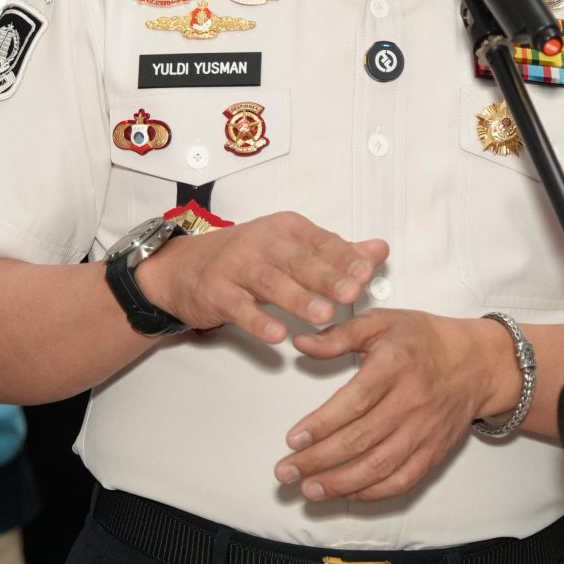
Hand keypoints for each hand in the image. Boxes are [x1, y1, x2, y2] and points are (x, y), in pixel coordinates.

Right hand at [133, 210, 386, 347]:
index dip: (344, 257)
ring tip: (323, 316)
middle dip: (327, 276)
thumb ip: (336, 252)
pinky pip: (238, 307)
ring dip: (298, 299)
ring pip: (271, 282)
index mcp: (286, 229)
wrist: (183, 268)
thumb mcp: (292, 249)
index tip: (367, 272)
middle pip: (298, 260)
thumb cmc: (247, 259)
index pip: (321, 241)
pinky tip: (277, 335)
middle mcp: (261, 242)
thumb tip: (379, 250)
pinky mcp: (216, 292)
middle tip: (352, 293)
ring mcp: (236, 266)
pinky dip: (258, 320)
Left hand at [275, 311, 509, 502]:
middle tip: (285, 472)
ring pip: (379, 466)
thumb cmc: (422, 340)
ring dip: (340, 483)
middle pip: (361, 439)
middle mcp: (412, 401)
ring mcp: (425, 431)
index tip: (292, 439)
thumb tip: (300, 343)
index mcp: (395, 365)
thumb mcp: (381, 322)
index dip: (321, 424)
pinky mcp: (434, 452)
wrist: (476, 363)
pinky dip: (373, 492)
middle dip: (318, 460)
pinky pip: (403, 480)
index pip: (354, 401)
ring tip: (308, 490)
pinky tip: (347, 494)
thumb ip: (339, 334)